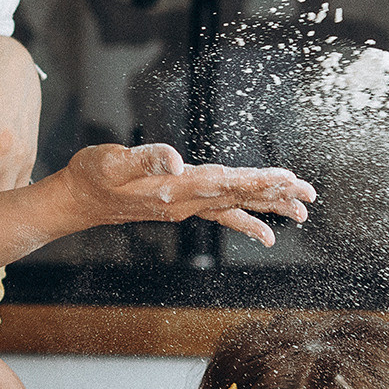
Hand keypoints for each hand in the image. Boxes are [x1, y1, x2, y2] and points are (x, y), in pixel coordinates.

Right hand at [59, 143, 313, 244]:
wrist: (79, 199)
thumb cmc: (93, 175)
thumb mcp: (112, 160)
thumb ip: (145, 158)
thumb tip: (175, 158)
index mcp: (176, 189)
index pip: (226, 183)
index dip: (258, 180)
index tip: (287, 179)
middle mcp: (187, 202)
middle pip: (240, 197)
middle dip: (276, 195)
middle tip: (309, 197)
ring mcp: (187, 207)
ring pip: (236, 206)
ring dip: (268, 206)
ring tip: (300, 211)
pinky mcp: (183, 205)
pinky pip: (222, 214)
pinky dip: (245, 218)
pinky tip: (264, 229)